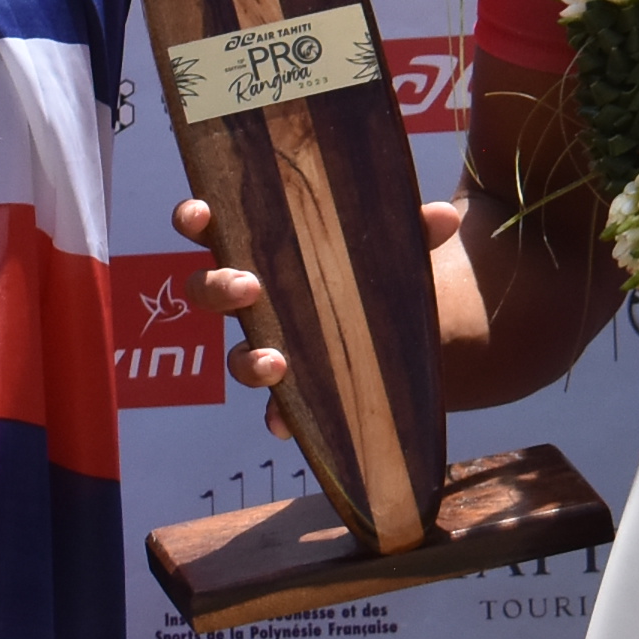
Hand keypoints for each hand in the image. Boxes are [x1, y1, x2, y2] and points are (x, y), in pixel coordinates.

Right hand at [171, 196, 464, 435]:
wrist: (410, 329)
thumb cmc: (376, 269)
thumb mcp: (394, 246)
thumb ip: (412, 230)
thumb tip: (444, 216)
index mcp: (264, 248)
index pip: (213, 228)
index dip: (195, 220)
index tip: (201, 215)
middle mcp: (255, 298)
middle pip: (207, 292)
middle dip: (217, 289)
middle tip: (248, 286)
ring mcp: (270, 344)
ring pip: (234, 355)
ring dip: (246, 360)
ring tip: (276, 361)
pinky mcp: (295, 389)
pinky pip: (273, 409)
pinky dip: (277, 417)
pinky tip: (286, 424)